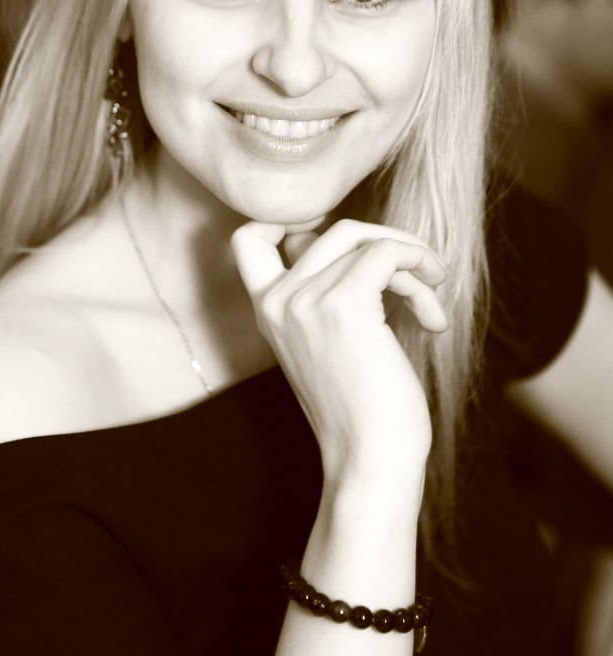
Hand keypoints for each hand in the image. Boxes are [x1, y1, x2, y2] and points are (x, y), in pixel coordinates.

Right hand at [231, 219, 447, 489]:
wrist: (371, 460)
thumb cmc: (364, 409)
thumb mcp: (329, 342)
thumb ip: (329, 295)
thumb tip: (370, 247)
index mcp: (267, 310)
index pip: (248, 238)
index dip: (290, 222)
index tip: (346, 247)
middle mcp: (278, 300)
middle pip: (336, 230)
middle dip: (386, 247)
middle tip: (419, 278)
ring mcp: (305, 299)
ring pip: (368, 243)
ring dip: (412, 268)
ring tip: (431, 307)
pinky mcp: (344, 304)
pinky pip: (387, 253)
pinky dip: (419, 266)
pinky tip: (433, 312)